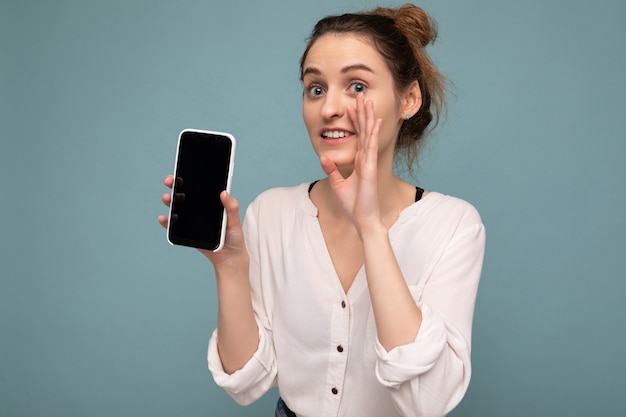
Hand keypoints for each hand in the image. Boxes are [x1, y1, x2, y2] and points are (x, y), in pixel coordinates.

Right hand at [158, 175, 248, 267]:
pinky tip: (164, 218)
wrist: (229, 257)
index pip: (197, 186)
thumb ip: (231, 208)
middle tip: (170, 181)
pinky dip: (167, 221)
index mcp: (210, 202)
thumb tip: (224, 193)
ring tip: (168, 198)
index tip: (181, 171)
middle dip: (174, 185)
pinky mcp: (186, 232)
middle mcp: (198, 208)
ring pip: (176, 207)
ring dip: (169, 201)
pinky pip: (173, 225)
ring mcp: (191, 220)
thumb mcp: (234, 221)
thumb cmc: (233, 237)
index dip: (188, 177)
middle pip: (183, 193)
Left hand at [319, 94, 382, 232]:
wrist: (363, 220)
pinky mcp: (370, 169)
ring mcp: (369, 163)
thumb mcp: (338, 184)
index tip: (352, 107)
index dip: (355, 121)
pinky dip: (372, 134)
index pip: (358, 137)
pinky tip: (375, 121)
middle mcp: (366, 159)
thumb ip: (331, 170)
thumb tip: (323, 157)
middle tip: (361, 95)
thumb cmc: (353, 205)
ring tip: (367, 101)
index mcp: (360, 162)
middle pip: (364, 131)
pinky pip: (371, 148)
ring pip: (368, 135)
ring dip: (368, 117)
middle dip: (362, 113)